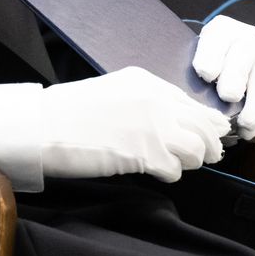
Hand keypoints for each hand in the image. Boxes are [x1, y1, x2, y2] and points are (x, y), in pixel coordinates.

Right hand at [0, 68, 229, 185]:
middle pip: (204, 127)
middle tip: (208, 157)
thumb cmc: (69, 112)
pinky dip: (170, 174)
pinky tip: (157, 173)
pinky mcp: (145, 153)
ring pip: (197, 150)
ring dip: (190, 161)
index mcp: (147, 82)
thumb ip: (145, 101)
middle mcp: (156, 100)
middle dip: (209, 145)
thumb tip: (174, 120)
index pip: (194, 104)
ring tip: (175, 164)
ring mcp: (153, 126)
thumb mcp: (113, 92)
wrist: (43, 126)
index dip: (206, 124)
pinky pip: (175, 170)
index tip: (211, 135)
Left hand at [193, 15, 254, 140]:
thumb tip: (188, 103)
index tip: (206, 76)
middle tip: (227, 98)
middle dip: (234, 82)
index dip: (210, 60)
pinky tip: (251, 128)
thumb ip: (195, 72)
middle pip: (243, 59)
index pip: (216, 41)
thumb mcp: (198, 56)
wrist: (240, 54)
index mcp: (222, 30)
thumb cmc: (211, 62)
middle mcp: (249, 38)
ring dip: (254, 109)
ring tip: (242, 126)